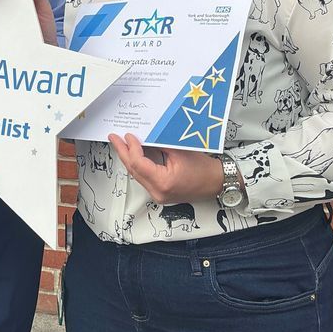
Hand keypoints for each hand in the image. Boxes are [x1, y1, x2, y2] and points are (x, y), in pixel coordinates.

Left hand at [108, 133, 223, 204]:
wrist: (217, 182)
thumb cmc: (204, 169)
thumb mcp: (179, 151)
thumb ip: (159, 144)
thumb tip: (144, 136)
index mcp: (163, 183)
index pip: (139, 164)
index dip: (131, 149)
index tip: (127, 136)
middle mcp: (158, 192)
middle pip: (134, 171)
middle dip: (124, 153)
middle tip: (115, 139)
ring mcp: (158, 195)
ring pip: (137, 175)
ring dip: (130, 159)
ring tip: (122, 144)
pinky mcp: (160, 193)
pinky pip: (145, 178)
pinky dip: (139, 165)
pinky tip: (134, 154)